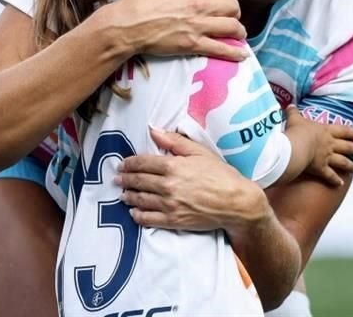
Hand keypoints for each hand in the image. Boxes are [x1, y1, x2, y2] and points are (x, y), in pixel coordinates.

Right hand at [105, 0, 247, 61]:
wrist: (127, 24)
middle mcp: (200, 5)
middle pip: (232, 6)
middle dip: (234, 10)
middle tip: (231, 15)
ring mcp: (198, 26)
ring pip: (232, 26)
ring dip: (239, 30)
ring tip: (239, 32)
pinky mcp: (193, 44)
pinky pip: (221, 49)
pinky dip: (235, 52)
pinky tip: (242, 54)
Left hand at [116, 127, 266, 231]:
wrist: (236, 203)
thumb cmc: (221, 174)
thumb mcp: (200, 152)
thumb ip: (174, 141)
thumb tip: (154, 131)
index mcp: (173, 166)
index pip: (143, 163)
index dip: (130, 163)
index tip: (122, 164)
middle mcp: (167, 185)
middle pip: (139, 181)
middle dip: (125, 179)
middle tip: (116, 178)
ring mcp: (169, 205)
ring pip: (140, 200)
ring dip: (128, 196)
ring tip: (122, 194)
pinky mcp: (173, 221)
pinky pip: (148, 219)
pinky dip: (137, 215)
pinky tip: (133, 212)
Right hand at [285, 106, 352, 186]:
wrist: (295, 147)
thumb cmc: (297, 132)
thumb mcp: (295, 119)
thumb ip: (293, 112)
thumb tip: (290, 106)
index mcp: (326, 131)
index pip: (344, 130)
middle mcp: (329, 144)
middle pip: (346, 147)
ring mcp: (326, 157)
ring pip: (342, 162)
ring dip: (350, 165)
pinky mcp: (320, 169)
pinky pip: (329, 175)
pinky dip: (335, 180)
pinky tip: (340, 184)